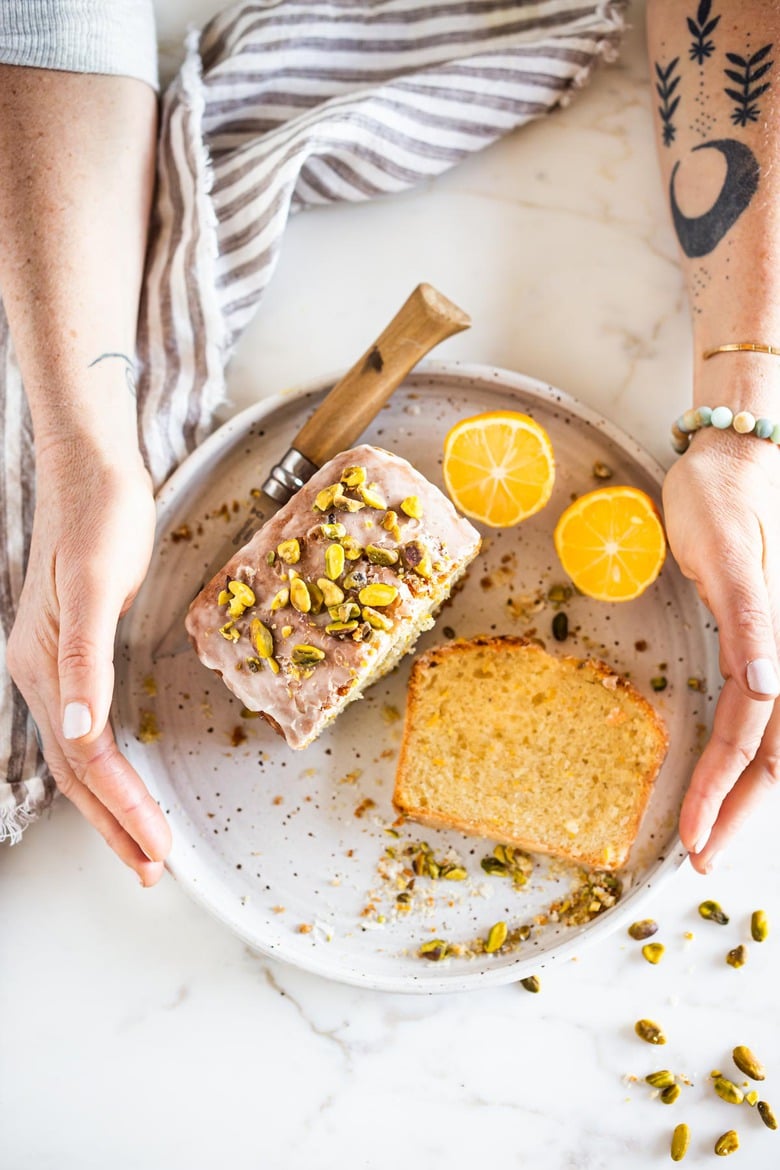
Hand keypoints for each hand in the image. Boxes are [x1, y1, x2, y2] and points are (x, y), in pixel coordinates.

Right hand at [6, 436, 171, 883]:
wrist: (92, 470)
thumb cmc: (98, 519)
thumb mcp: (92, 585)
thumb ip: (83, 661)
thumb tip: (80, 733)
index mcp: (44, 667)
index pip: (85, 760)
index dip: (120, 809)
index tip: (155, 850)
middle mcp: (42, 674)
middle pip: (78, 771)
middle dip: (115, 823)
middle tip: (151, 869)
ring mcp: (53, 664)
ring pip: (79, 754)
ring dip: (110, 802)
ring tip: (140, 841)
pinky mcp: (73, 648)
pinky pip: (84, 726)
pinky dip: (105, 764)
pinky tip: (117, 775)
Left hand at [662, 427, 779, 873]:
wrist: (732, 456)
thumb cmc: (722, 496)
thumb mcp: (728, 555)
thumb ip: (756, 621)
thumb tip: (770, 686)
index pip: (759, 737)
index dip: (729, 795)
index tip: (696, 839)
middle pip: (776, 754)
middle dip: (741, 811)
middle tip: (700, 860)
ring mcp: (779, 647)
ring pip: (773, 739)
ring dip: (744, 791)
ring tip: (710, 833)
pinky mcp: (761, 636)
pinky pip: (758, 708)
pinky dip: (743, 751)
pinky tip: (730, 776)